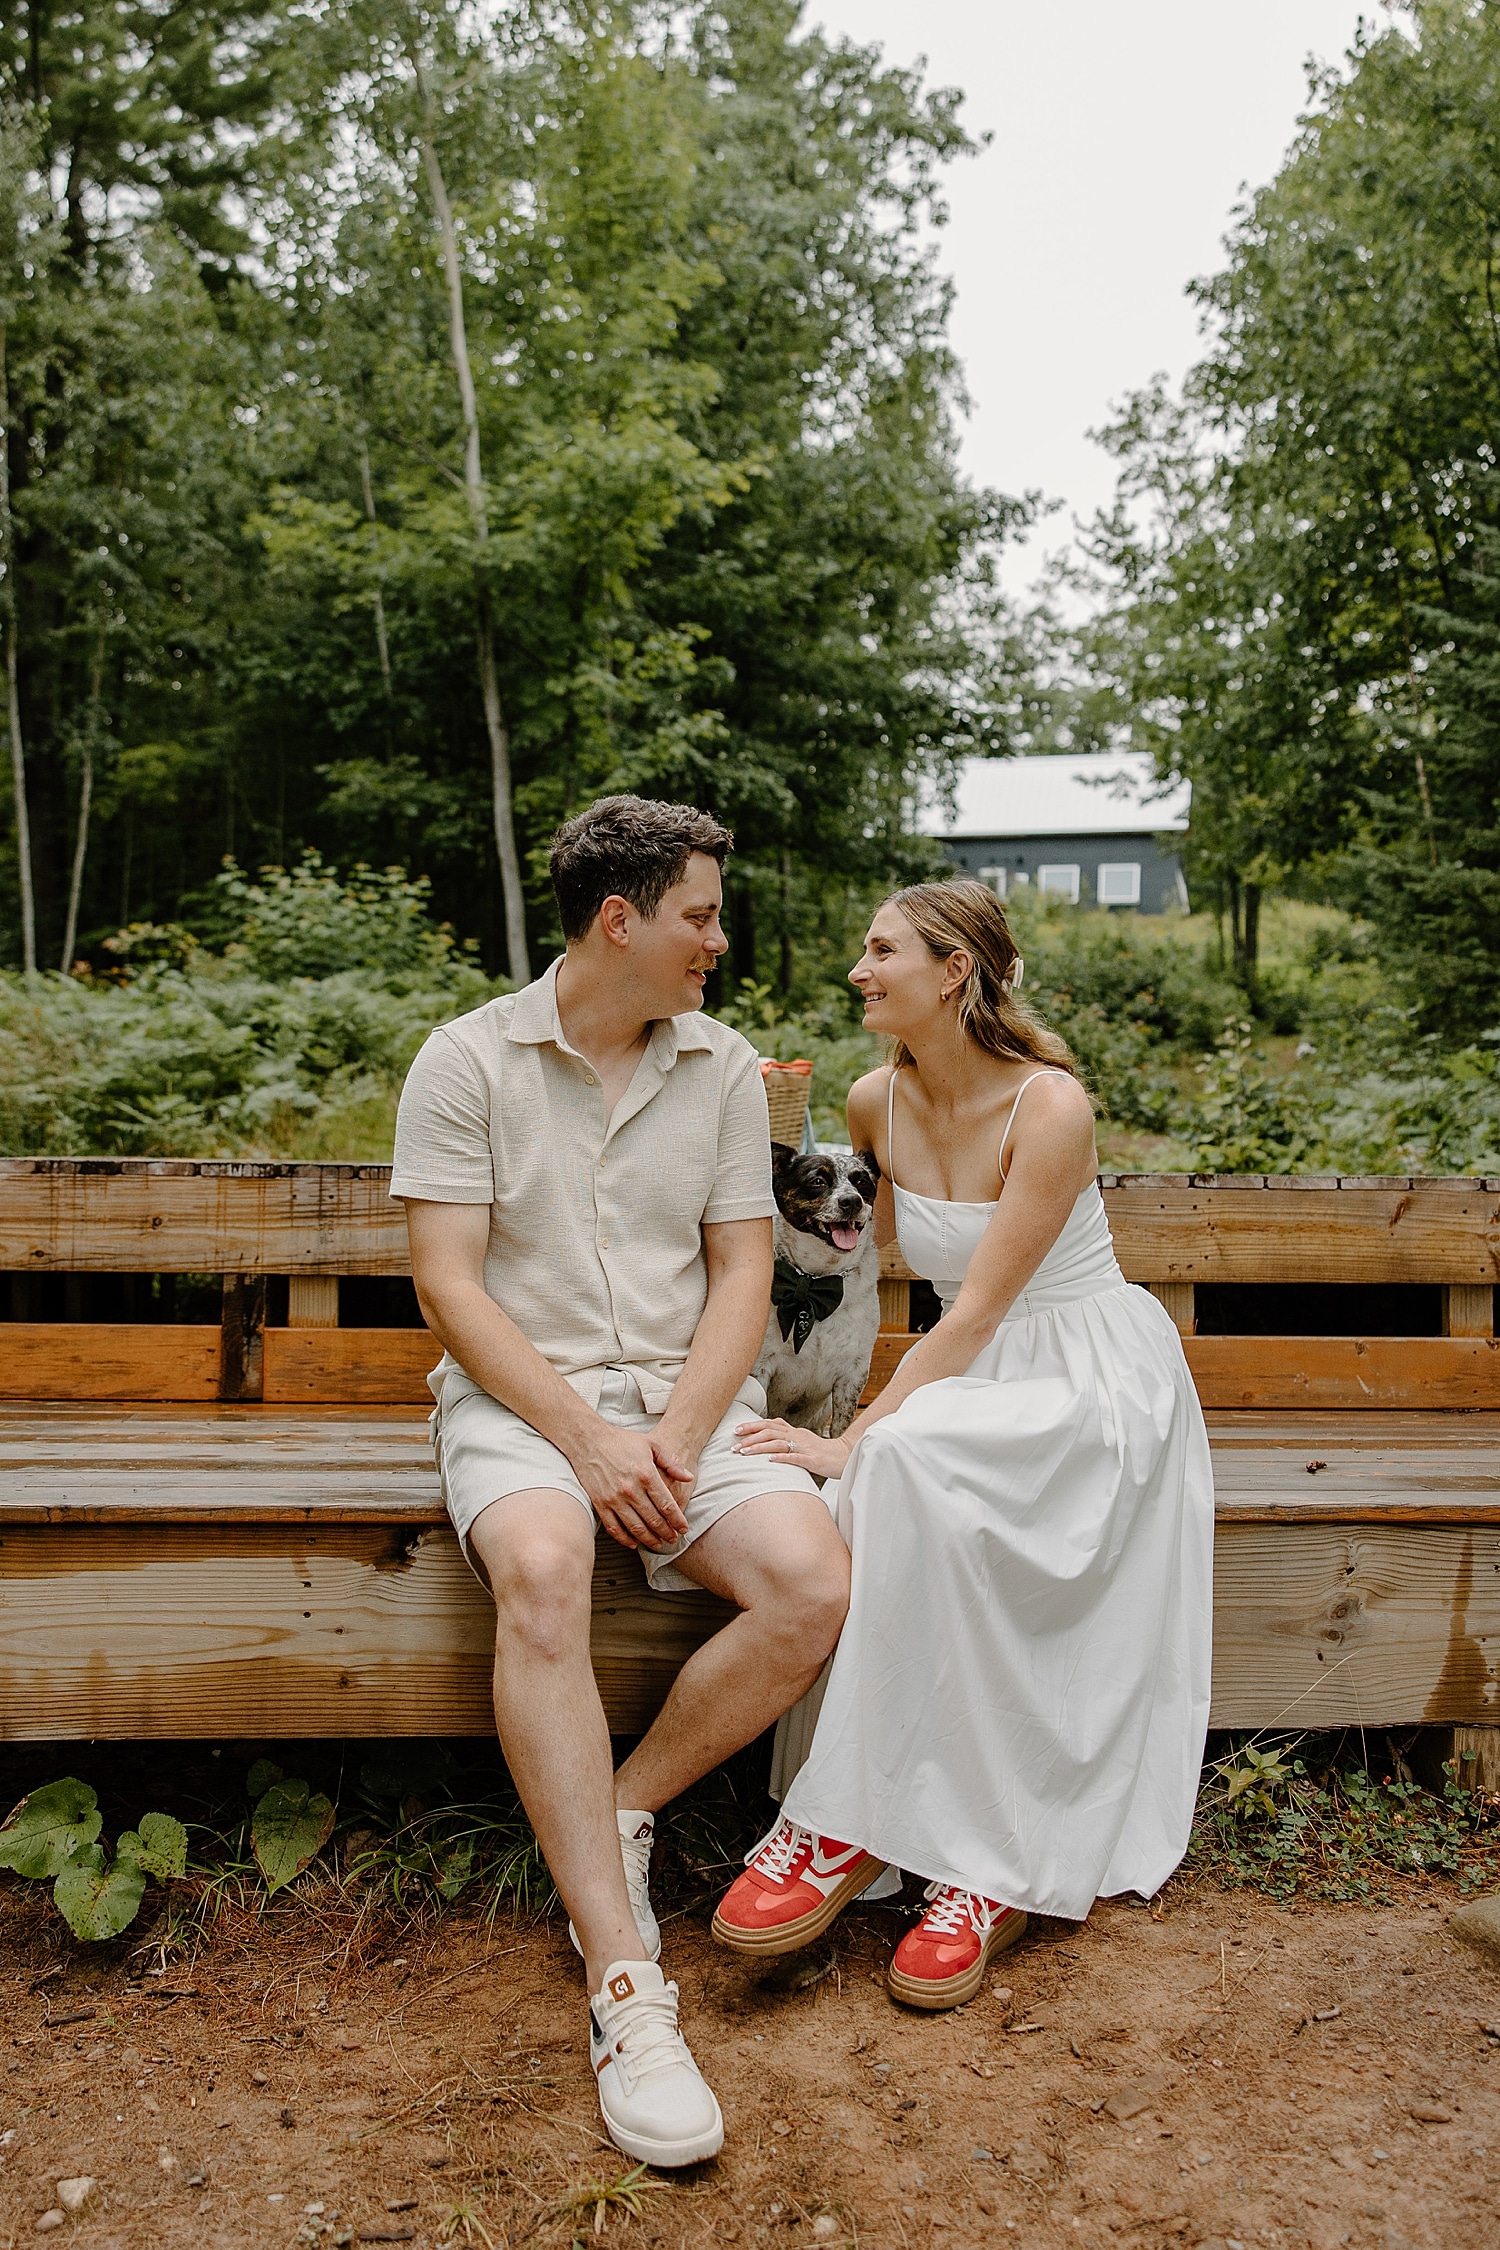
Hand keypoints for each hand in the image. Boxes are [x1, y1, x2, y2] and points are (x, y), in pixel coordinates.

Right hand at [572, 1423, 691, 1551]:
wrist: (589, 1440)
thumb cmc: (622, 1441)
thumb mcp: (652, 1444)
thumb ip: (672, 1461)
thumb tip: (688, 1477)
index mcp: (646, 1475)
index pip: (667, 1505)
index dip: (677, 1520)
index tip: (684, 1528)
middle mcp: (631, 1490)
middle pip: (653, 1520)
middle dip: (666, 1533)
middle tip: (673, 1539)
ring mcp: (614, 1499)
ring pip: (635, 1528)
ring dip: (649, 1539)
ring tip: (658, 1544)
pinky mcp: (600, 1504)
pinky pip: (614, 1527)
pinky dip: (625, 1539)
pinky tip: (633, 1542)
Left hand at [732, 1415, 851, 1480]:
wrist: (845, 1457)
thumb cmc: (821, 1452)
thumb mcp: (802, 1442)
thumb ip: (786, 1439)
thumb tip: (767, 1439)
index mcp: (794, 1431)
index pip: (769, 1424)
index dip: (752, 1426)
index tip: (736, 1430)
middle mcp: (797, 1436)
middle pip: (770, 1431)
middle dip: (750, 1436)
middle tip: (734, 1444)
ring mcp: (805, 1447)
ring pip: (779, 1443)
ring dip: (759, 1447)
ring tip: (744, 1453)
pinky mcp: (812, 1460)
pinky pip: (795, 1457)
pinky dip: (781, 1458)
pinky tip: (770, 1460)